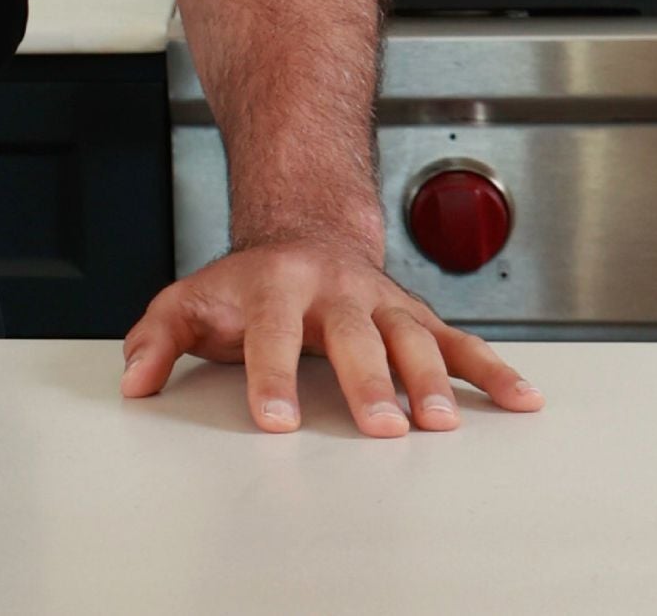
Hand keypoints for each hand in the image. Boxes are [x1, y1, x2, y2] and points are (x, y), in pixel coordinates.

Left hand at [119, 236, 544, 435]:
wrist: (300, 228)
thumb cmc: (244, 284)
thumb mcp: (191, 300)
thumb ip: (156, 338)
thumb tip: (133, 383)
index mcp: (274, 286)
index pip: (269, 333)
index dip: (269, 376)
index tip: (275, 421)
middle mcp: (332, 290)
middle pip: (351, 335)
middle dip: (367, 381)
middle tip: (382, 428)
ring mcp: (379, 301)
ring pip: (411, 335)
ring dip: (430, 378)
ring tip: (443, 423)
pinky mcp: (416, 315)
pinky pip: (459, 341)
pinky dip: (492, 370)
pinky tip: (522, 400)